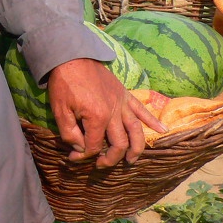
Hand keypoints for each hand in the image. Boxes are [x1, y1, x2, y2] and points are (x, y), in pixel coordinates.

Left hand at [45, 58, 168, 166]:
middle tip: (102, 165)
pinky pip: (142, 110)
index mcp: (97, 118)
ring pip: (136, 130)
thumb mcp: (59, 110)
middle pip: (119, 143)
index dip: (84, 155)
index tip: (73, 158)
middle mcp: (114, 113)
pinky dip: (153, 120)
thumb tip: (79, 149)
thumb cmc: (64, 84)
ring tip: (132, 160)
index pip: (94, 146)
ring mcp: (122, 103)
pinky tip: (163, 130)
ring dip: (137, 148)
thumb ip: (70, 133)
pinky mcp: (125, 94)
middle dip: (111, 158)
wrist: (71, 57)